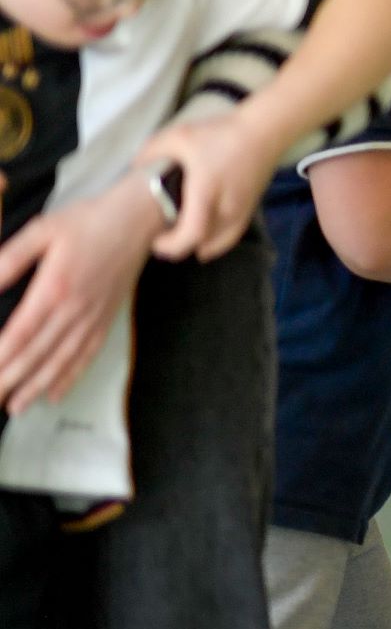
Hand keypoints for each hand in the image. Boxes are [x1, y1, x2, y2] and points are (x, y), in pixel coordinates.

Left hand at [0, 178, 163, 413]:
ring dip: (36, 387)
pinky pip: (87, 356)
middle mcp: (76, 310)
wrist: (138, 222)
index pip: (21, 332)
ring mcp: (93, 318)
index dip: (1, 356)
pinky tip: (54, 393)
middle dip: (12, 380)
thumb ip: (11, 258)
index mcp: (56, 288)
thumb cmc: (90, 222)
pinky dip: (70, 378)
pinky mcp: (106, 320)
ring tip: (15, 406)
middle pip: (38, 354)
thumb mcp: (42, 230)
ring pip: (62, 361)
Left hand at [140, 113, 291, 260]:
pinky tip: (204, 244)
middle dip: (179, 248)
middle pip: (203, 244)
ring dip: (197, 246)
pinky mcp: (248, 210)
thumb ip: (153, 151)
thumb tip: (135, 167)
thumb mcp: (180, 136)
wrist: (263, 132)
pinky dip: (215, 244)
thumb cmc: (221, 134)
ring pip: (217, 244)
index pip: (191, 234)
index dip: (172, 245)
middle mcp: (226, 209)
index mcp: (206, 193)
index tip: (155, 241)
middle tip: (160, 241)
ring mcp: (240, 212)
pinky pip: (230, 237)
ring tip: (179, 240)